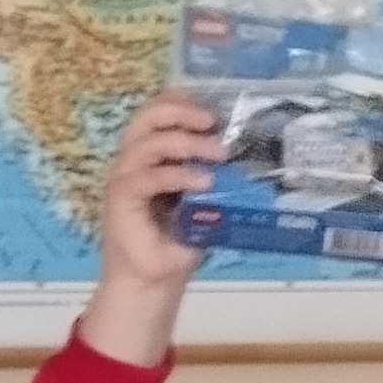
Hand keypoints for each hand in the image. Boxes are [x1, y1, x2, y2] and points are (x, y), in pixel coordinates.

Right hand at [77, 90, 224, 363]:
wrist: (154, 280)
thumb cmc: (181, 240)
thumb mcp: (208, 202)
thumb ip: (219, 178)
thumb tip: (261, 162)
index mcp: (152, 155)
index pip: (157, 114)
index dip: (179, 101)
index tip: (211, 103)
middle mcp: (134, 160)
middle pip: (146, 118)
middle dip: (179, 112)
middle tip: (213, 121)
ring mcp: (125, 179)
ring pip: (146, 145)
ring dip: (184, 144)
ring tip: (218, 154)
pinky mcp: (121, 200)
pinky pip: (144, 178)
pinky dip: (175, 175)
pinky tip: (202, 181)